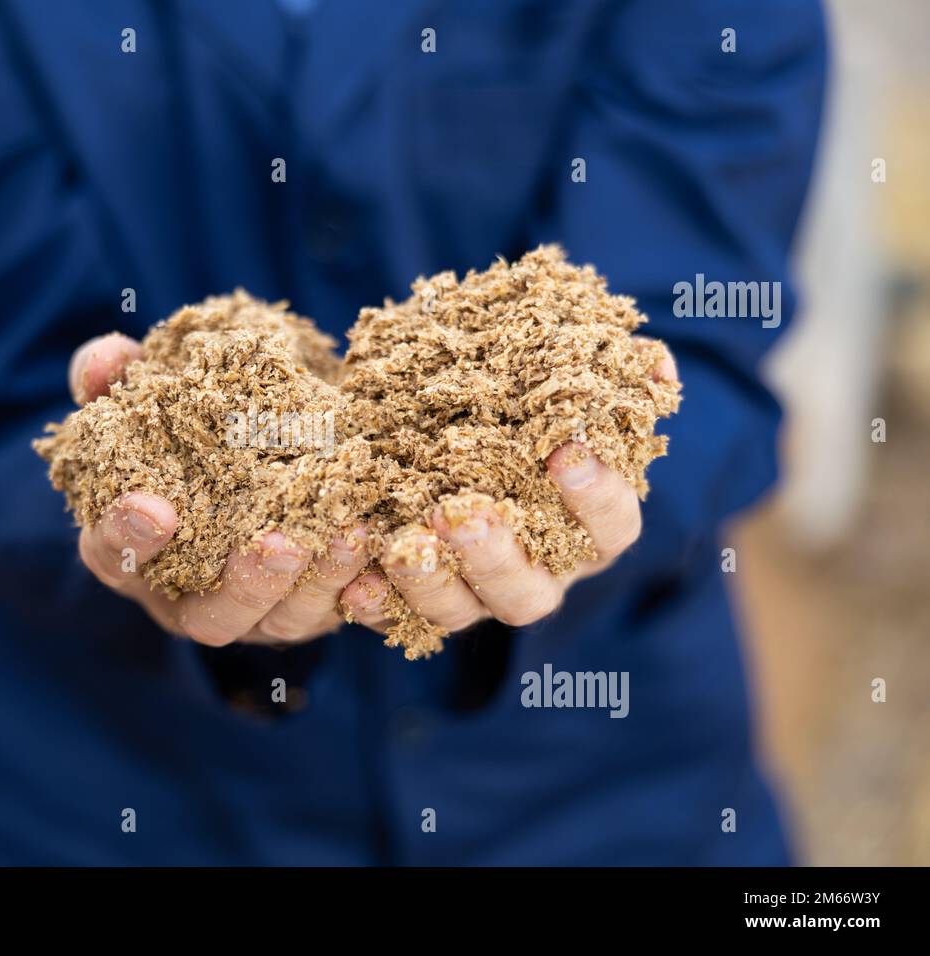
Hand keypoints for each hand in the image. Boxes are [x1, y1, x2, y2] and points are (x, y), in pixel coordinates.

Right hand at [69, 333, 369, 647]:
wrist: (248, 442)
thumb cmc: (179, 425)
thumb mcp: (141, 394)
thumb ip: (114, 376)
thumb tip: (104, 360)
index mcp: (129, 549)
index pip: (113, 554)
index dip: (128, 536)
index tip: (155, 506)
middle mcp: (186, 597)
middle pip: (209, 615)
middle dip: (248, 582)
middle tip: (280, 541)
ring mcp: (251, 613)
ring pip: (281, 621)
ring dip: (317, 583)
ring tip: (350, 532)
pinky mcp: (307, 610)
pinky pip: (337, 614)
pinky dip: (363, 592)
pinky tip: (386, 558)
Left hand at [340, 339, 678, 633]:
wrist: (441, 435)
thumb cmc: (518, 412)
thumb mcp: (554, 384)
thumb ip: (601, 377)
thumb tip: (655, 360)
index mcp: (584, 531)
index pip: (611, 527)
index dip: (595, 495)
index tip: (565, 450)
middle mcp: (534, 576)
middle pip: (528, 594)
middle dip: (496, 558)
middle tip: (462, 513)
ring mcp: (473, 598)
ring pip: (459, 613)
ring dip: (430, 583)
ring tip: (402, 545)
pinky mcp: (414, 604)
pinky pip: (394, 619)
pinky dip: (375, 602)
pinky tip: (353, 580)